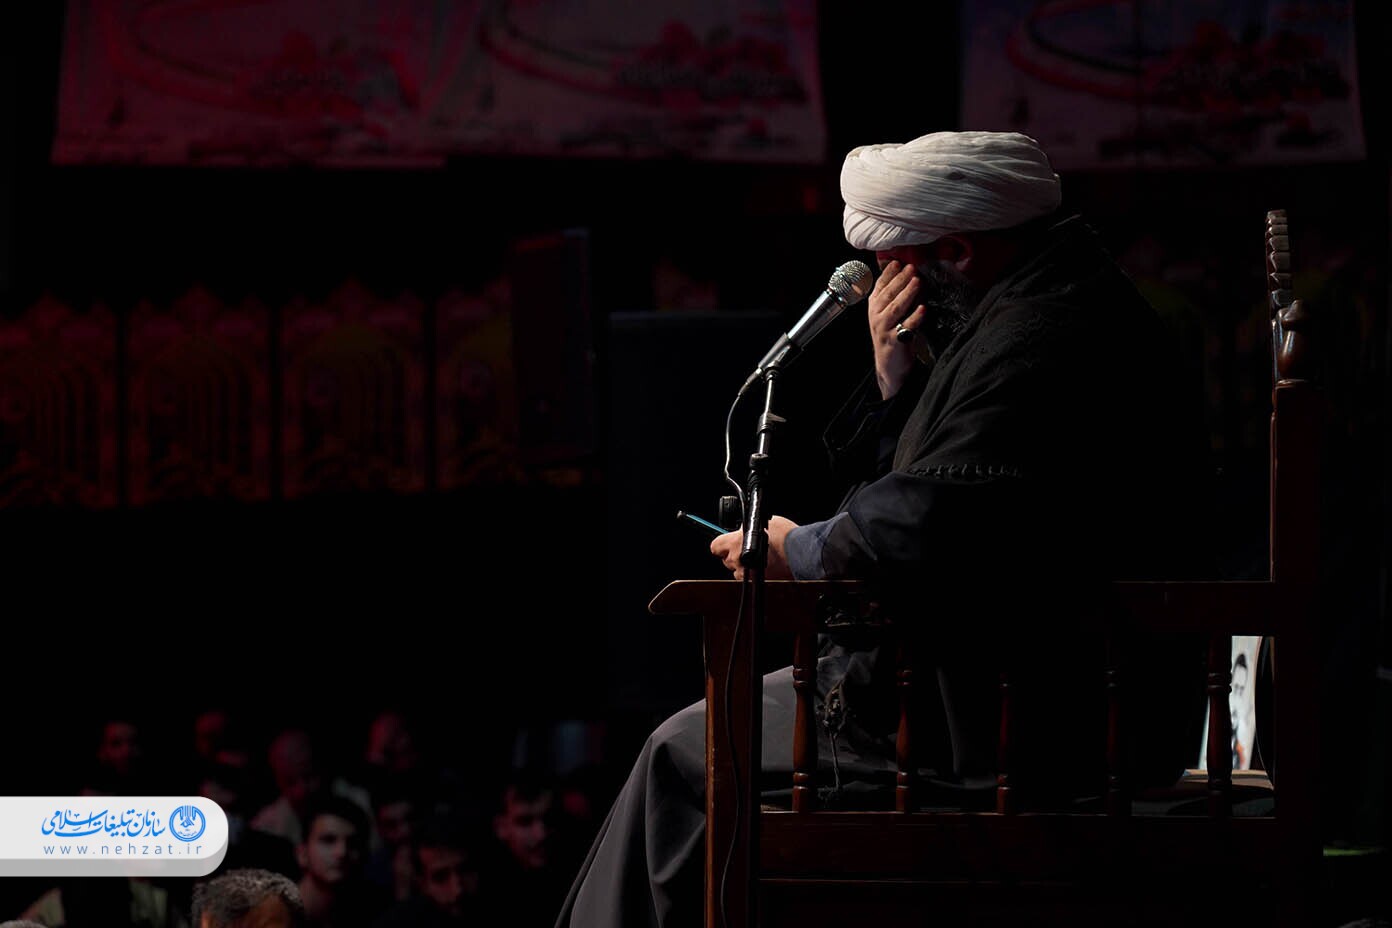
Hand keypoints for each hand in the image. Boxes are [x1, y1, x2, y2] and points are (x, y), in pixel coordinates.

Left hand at [710, 516, 798, 579]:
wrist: (800, 554)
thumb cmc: (784, 536)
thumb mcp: (761, 523)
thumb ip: (745, 528)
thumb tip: (739, 530)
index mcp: (735, 542)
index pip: (715, 546)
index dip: (721, 545)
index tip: (727, 544)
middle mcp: (737, 559)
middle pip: (726, 560)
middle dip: (734, 556)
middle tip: (748, 551)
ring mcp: (746, 573)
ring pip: (737, 571)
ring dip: (744, 567)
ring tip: (760, 559)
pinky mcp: (756, 583)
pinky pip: (749, 580)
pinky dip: (754, 575)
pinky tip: (766, 568)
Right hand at [869, 260, 927, 399]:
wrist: (889, 364)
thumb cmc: (892, 334)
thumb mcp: (888, 313)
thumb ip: (894, 296)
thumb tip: (908, 273)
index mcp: (874, 307)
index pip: (879, 287)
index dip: (888, 274)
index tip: (897, 262)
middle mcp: (876, 317)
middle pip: (888, 295)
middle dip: (900, 280)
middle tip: (911, 267)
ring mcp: (884, 329)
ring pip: (895, 308)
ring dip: (907, 294)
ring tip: (917, 282)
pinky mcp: (895, 342)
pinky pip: (906, 327)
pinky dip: (915, 317)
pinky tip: (923, 308)